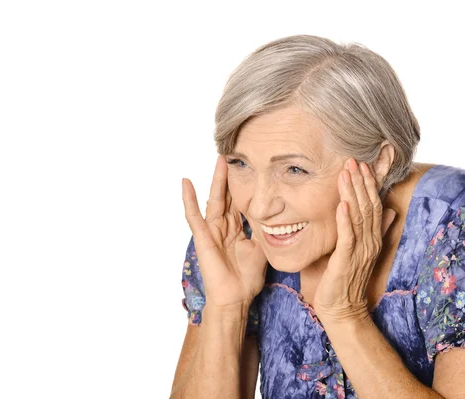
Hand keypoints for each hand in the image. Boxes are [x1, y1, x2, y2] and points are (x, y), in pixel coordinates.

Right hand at [182, 155, 267, 309]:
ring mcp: (212, 231)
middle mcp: (223, 227)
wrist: (236, 298)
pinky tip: (186, 183)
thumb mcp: (262, 249)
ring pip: (214, 200)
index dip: (244, 185)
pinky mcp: (203, 238)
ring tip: (219, 159)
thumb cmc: (247, 278)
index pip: (240, 202)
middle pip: (227, 196)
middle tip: (234, 154)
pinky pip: (194, 216)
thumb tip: (278, 218)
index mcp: (236, 229)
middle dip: (230, 176)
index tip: (251, 167)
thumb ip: (265, 232)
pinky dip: (189, 199)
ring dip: (216, 180)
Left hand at [313, 157, 395, 321]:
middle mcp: (370, 242)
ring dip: (352, 193)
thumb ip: (374, 230)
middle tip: (353, 160)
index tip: (361, 165)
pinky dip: (345, 219)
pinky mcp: (346, 260)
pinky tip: (341, 204)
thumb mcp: (361, 250)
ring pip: (358, 217)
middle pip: (368, 206)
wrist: (343, 308)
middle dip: (360, 182)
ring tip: (346, 174)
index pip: (373, 205)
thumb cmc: (347, 279)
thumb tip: (389, 211)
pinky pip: (347, 236)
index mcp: (372, 238)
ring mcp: (360, 251)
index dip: (368, 184)